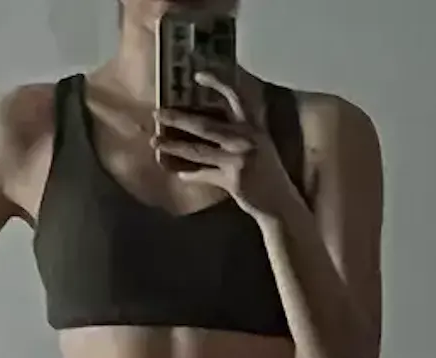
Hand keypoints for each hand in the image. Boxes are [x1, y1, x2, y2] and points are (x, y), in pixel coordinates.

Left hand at [152, 71, 297, 219]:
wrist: (280, 203)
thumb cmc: (267, 174)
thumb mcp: (257, 147)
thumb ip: (236, 134)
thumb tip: (203, 128)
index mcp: (253, 126)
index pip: (235, 96)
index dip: (217, 82)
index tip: (197, 75)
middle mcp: (246, 139)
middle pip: (205, 124)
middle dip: (178, 118)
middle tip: (158, 113)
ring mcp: (239, 159)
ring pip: (199, 150)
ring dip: (174, 146)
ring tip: (155, 142)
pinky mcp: (233, 180)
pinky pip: (204, 175)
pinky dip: (190, 174)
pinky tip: (177, 172)